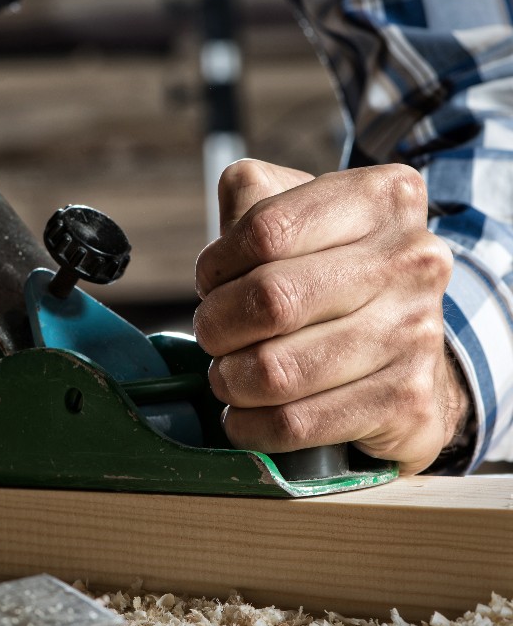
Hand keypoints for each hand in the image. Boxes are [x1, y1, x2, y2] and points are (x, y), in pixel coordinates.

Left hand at [193, 159, 469, 474]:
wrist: (407, 350)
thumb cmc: (333, 275)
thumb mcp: (302, 217)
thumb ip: (255, 198)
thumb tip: (228, 214)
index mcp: (382, 198)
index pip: (266, 229)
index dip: (217, 265)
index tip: (211, 284)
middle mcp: (411, 259)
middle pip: (270, 299)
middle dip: (216, 326)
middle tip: (212, 336)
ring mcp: (415, 333)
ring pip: (277, 370)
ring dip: (230, 379)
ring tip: (228, 375)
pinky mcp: (406, 401)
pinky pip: (296, 423)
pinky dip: (251, 426)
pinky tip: (245, 417)